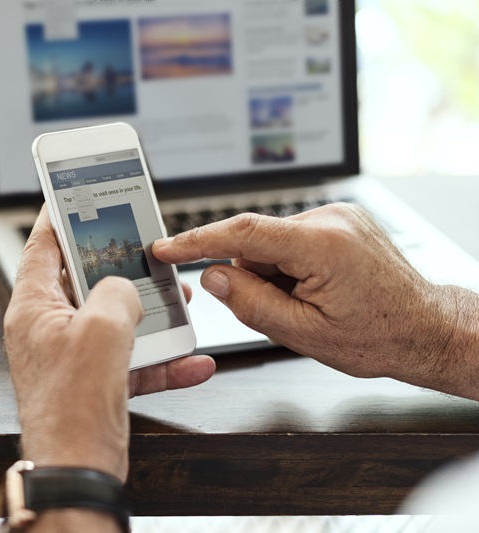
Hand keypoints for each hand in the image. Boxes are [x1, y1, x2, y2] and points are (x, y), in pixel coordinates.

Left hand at [4, 206, 214, 481]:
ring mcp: (71, 356)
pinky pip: (131, 359)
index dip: (60, 217)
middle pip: (84, 280)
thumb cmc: (71, 406)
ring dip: (149, 313)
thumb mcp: (101, 329)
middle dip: (121, 267)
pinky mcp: (94, 382)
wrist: (78, 470)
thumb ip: (117, 293)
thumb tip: (126, 290)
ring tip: (180, 303)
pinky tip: (192, 360)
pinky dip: (161, 359)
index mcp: (34, 307)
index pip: (43, 246)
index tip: (76, 196)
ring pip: (113, 319)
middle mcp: (48, 329)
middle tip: (145, 251)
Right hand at [153, 203, 478, 398]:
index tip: (166, 247)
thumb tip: (213, 277)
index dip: (197, 241)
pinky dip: (288, 265)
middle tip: (283, 310)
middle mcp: (330, 220)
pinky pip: (290, 240)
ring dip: (274, 273)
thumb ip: (251, 304)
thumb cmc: (377, 336)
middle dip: (252, 277)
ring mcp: (336, 216)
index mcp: (322, 246)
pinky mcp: (338, 220)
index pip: (243, 233)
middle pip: (255, 243)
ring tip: (310, 302)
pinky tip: (315, 288)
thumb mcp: (304, 334)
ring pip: (271, 243)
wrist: (424, 328)